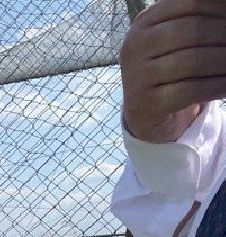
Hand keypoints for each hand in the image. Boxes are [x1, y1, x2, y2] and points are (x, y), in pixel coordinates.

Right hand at [121, 0, 225, 142]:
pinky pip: (191, 90)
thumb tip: (225, 11)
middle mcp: (135, 45)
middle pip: (193, 30)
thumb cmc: (169, 68)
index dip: (219, 10)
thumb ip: (196, 19)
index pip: (191, 3)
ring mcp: (137, 76)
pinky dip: (217, 86)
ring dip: (224, 62)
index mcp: (145, 22)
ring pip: (194, 61)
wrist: (144, 111)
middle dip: (225, 36)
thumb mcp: (176, 39)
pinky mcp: (145, 103)